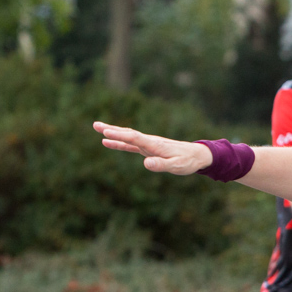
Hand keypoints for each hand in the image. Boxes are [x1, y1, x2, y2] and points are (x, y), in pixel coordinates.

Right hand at [95, 122, 213, 174]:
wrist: (196, 155)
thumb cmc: (186, 162)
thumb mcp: (175, 166)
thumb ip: (161, 165)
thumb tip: (146, 163)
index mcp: (155, 145)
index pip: (135, 138)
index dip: (120, 136)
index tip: (106, 132)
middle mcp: (149, 142)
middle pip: (128, 134)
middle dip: (112, 130)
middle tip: (95, 125)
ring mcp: (148, 144)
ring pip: (127, 137)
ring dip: (113, 133)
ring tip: (97, 128)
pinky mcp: (148, 148)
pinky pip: (130, 144)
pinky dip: (119, 142)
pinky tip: (107, 142)